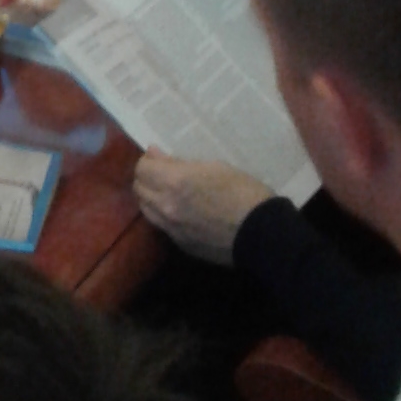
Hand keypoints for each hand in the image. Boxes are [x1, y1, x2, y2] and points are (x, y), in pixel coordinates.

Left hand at [132, 152, 272, 263]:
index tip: (160, 157)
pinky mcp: (182, 245)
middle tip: (162, 173)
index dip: (149, 161)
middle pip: (139, 190)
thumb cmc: (242, 190)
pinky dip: (165, 215)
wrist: (262, 232)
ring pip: (147, 210)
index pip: (142, 169)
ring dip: (152, 198)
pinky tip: (181, 211)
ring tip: (168, 191)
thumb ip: (179, 163)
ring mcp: (173, 229)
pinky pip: (163, 226)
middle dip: (147, 178)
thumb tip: (155, 155)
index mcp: (174, 182)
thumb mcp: (213, 167)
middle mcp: (166, 207)